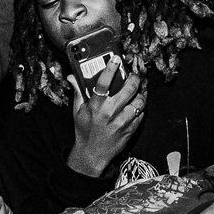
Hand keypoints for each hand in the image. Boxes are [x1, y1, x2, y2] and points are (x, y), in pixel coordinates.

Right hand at [66, 58, 145, 176]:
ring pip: (139, 102)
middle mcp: (110, 112)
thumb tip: (72, 77)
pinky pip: (141, 114)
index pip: (104, 82)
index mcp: (96, 106)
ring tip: (139, 90)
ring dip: (141, 94)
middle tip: (134, 76)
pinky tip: (138, 105)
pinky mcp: (130, 130)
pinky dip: (141, 108)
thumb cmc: (84, 131)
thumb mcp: (78, 111)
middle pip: (129, 89)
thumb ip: (78, 92)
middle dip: (134, 79)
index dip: (111, 68)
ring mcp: (122, 122)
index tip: (116, 59)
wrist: (92, 154)